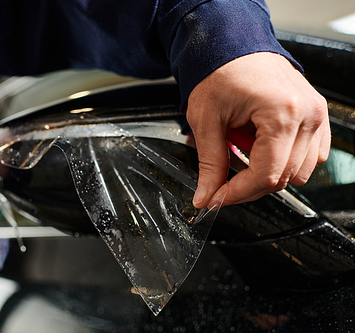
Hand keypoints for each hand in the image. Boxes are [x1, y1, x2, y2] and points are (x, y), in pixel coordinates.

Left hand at [187, 52, 330, 207]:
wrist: (232, 45)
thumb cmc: (219, 73)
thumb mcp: (206, 120)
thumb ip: (210, 163)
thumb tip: (206, 197)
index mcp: (282, 114)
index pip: (265, 176)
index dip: (237, 194)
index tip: (216, 198)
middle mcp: (307, 115)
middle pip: (284, 178)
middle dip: (249, 186)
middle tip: (223, 182)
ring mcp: (316, 115)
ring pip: (301, 172)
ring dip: (270, 173)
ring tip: (244, 153)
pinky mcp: (317, 115)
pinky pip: (312, 156)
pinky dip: (287, 161)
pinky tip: (263, 149)